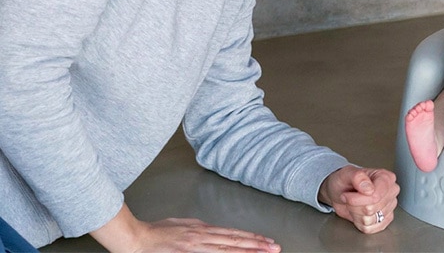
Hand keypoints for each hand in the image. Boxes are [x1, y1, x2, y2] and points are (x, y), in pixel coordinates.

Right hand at [91, 203, 280, 252]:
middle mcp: (202, 237)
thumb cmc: (156, 233)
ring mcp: (196, 247)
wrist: (136, 239)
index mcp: (202, 229)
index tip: (266, 241)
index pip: (232, 234)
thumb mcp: (183, 225)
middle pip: (235, 241)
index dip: (250, 238)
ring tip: (265, 252)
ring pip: (228, 249)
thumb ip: (199, 230)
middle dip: (257, 245)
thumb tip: (212, 232)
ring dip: (247, 251)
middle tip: (275, 248)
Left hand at [318, 165, 398, 233]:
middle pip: (372, 209)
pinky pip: (370, 229)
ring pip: (370, 220)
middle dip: (355, 206)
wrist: (340, 192)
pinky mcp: (385, 220)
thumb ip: (358, 177)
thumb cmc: (345, 181)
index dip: (359, 199)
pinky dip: (359, 223)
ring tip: (354, 204)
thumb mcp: (346, 174)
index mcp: (385, 178)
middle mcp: (390, 192)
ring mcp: (389, 207)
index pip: (376, 195)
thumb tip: (369, 188)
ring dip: (356, 214)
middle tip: (349, 198)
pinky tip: (358, 213)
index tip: (347, 194)